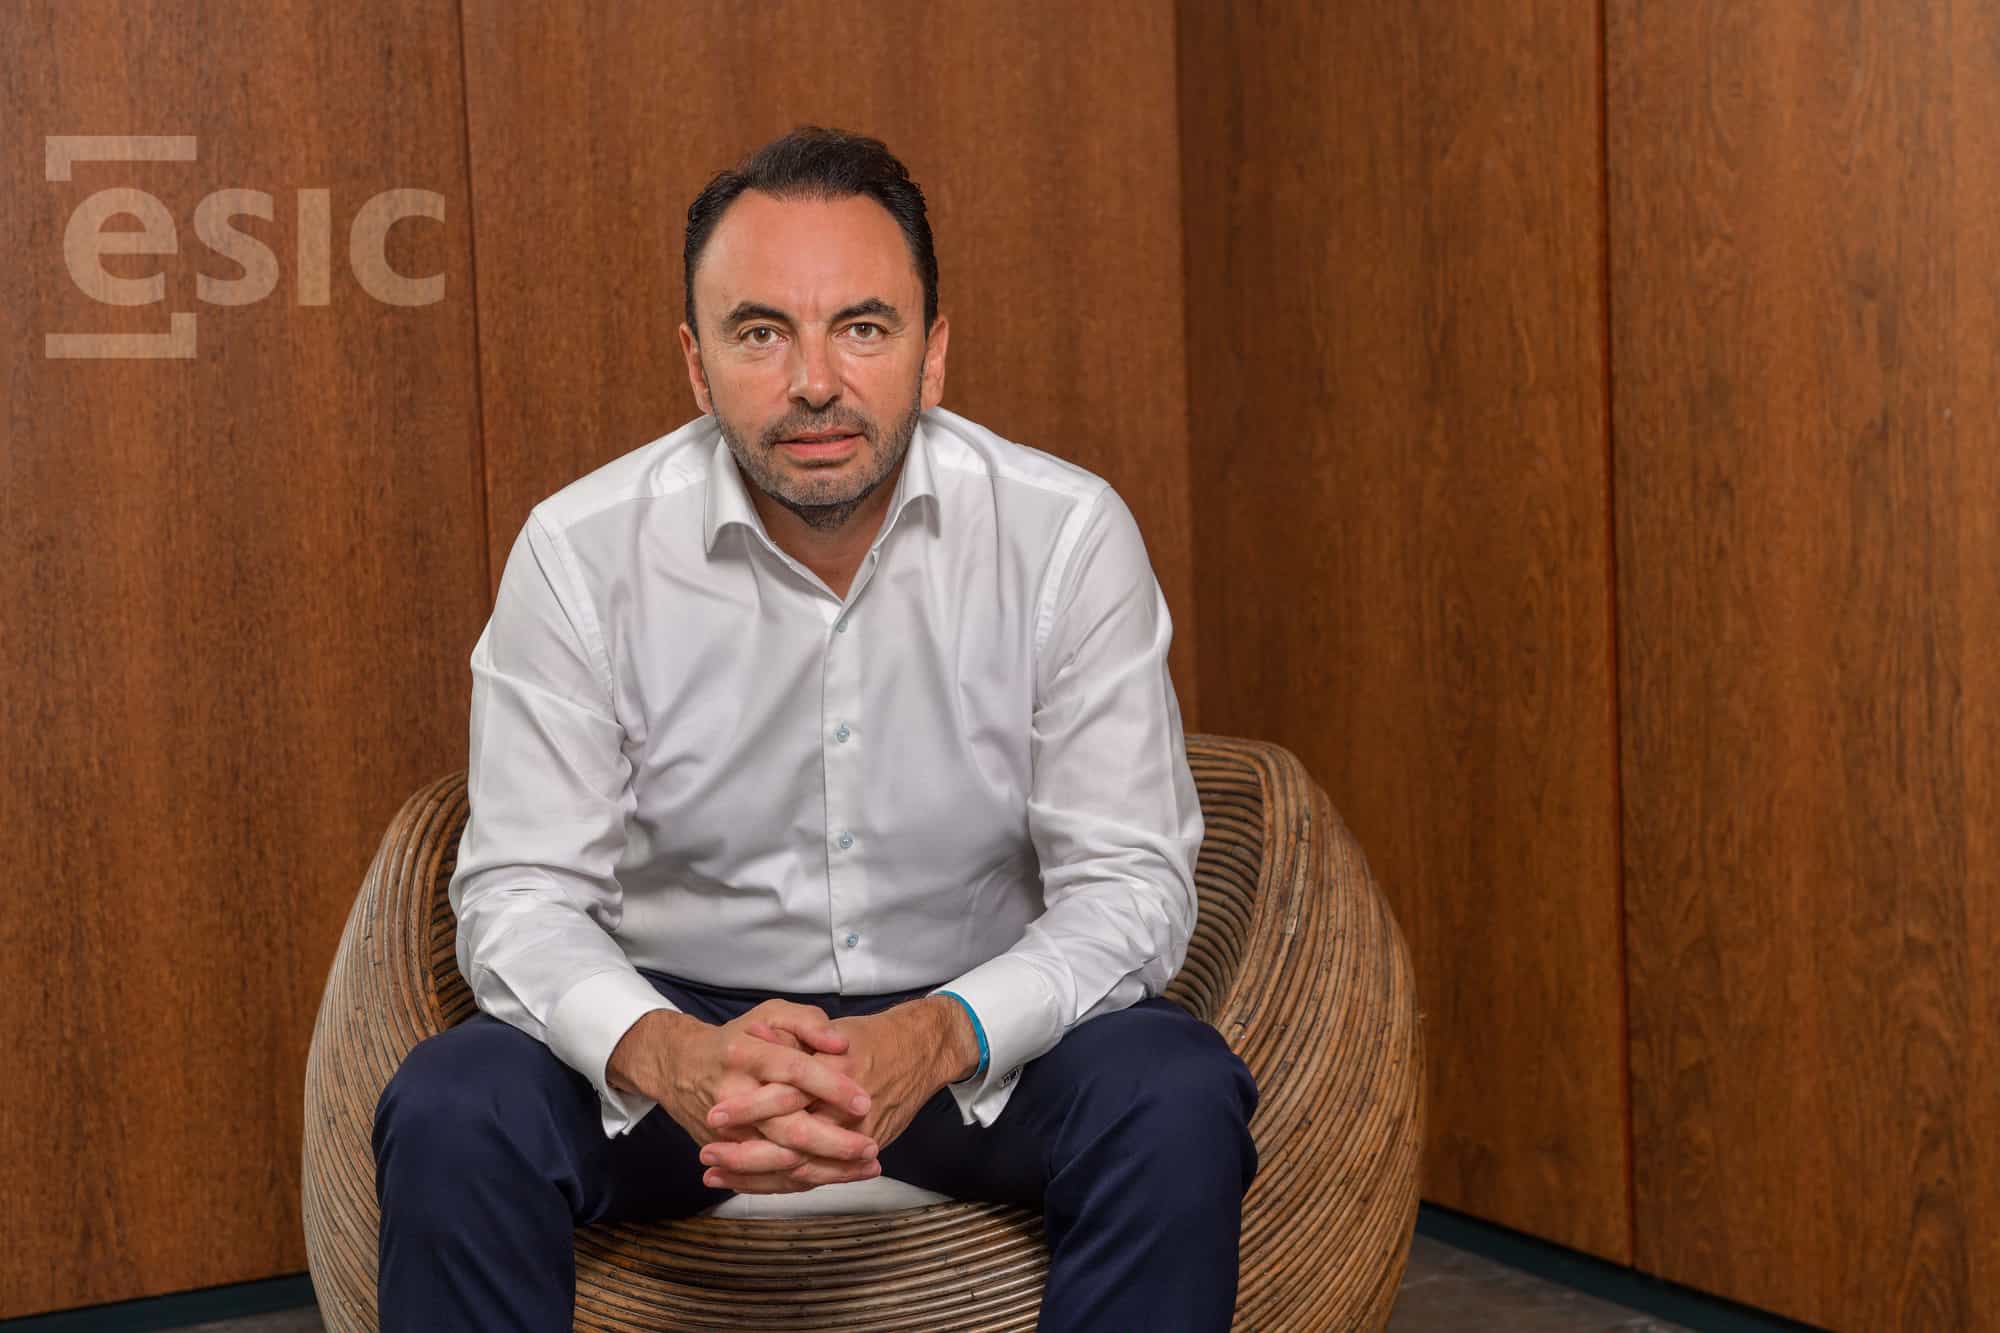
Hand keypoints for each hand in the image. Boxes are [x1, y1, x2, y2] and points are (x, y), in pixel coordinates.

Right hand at [606, 1002, 881, 1188]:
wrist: (682, 1067)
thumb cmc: (739, 1038)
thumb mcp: (770, 1014)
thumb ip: (807, 1022)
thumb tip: (841, 1044)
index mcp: (745, 1055)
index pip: (794, 1072)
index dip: (830, 1087)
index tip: (865, 1101)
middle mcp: (733, 1096)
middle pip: (788, 1128)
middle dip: (833, 1142)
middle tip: (872, 1145)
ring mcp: (727, 1132)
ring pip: (781, 1161)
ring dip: (827, 1169)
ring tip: (868, 1167)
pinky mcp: (728, 1153)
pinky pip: (768, 1176)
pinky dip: (804, 1182)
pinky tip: (839, 1178)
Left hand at [699, 997, 977, 1192]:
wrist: (917, 1051)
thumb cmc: (865, 1038)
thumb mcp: (826, 1025)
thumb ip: (793, 1033)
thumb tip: (754, 1036)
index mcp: (832, 1071)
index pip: (785, 1095)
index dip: (749, 1109)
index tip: (712, 1117)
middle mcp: (844, 1107)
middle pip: (790, 1140)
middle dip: (745, 1154)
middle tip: (708, 1156)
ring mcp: (854, 1134)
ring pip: (801, 1167)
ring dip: (755, 1176)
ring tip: (716, 1177)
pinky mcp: (861, 1150)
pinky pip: (818, 1175)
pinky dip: (784, 1183)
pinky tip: (749, 1185)